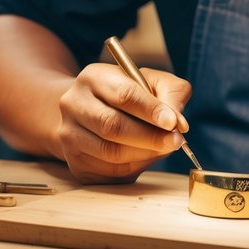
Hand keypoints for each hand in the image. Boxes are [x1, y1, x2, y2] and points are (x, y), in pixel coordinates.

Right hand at [55, 62, 191, 182]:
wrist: (90, 112)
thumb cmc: (128, 94)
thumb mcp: (151, 82)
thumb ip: (171, 94)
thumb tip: (179, 123)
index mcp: (94, 77)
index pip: (123, 95)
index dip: (151, 111)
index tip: (173, 123)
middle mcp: (74, 104)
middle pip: (113, 126)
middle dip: (151, 137)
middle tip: (176, 141)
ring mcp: (69, 134)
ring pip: (110, 152)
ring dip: (145, 154)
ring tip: (164, 148)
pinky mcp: (75, 161)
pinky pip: (108, 171)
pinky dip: (134, 167)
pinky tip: (145, 157)